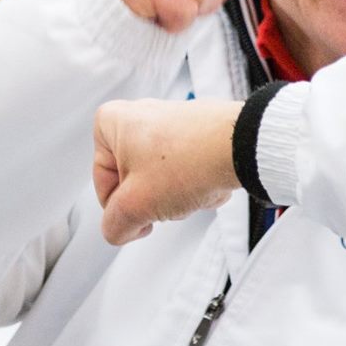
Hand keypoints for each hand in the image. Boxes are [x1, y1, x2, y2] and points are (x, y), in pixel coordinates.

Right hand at [93, 98, 243, 244]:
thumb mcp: (136, 205)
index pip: (102, 182)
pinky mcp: (196, 132)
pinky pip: (185, 170)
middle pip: (133, 181)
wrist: (243, 147)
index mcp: (112, 122)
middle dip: (151, 199)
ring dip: (175, 195)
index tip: (136, 214)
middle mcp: (139, 115)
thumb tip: (117, 230)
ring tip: (191, 188)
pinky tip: (207, 183)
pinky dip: (195, 182)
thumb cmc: (188, 161)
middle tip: (166, 199)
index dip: (119, 207)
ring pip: (161, 179)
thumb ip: (114, 225)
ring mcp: (170, 121)